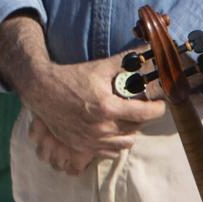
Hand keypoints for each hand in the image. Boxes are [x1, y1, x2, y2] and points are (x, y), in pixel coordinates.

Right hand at [20, 51, 165, 174]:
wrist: (42, 91)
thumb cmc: (72, 77)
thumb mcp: (99, 68)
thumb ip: (126, 62)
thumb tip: (147, 49)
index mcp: (108, 107)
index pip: (145, 114)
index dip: (158, 109)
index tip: (160, 104)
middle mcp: (102, 128)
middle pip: (137, 128)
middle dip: (142, 117)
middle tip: (140, 107)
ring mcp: (92, 140)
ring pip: (125, 143)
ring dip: (130, 132)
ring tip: (127, 120)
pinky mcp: (83, 146)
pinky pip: (110, 152)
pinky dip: (115, 143)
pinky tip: (113, 131)